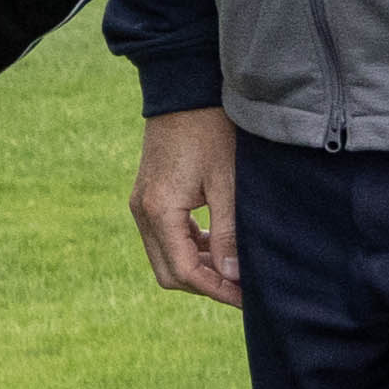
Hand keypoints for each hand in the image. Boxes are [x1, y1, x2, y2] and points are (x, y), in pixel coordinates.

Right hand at [132, 108, 243, 309]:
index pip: (184, 272)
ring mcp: (141, 204)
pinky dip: (190, 247)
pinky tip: (217, 242)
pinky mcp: (148, 196)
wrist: (184, 91)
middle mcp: (142, 212)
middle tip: (242, 287)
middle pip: (169, 272)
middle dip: (206, 284)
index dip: (216, 290)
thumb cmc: (210, 131)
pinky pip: (165, 237)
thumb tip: (232, 276)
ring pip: (166, 257)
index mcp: (159, 211)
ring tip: (234, 265)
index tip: (247, 298)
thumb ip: (228, 233)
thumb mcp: (227, 183)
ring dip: (198, 266)